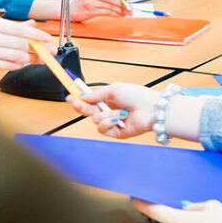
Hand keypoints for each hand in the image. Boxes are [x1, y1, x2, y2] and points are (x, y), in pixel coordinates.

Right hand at [0, 17, 51, 69]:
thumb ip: (13, 25)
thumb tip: (32, 24)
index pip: (22, 29)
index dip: (38, 35)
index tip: (48, 39)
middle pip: (22, 44)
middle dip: (38, 49)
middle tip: (48, 52)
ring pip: (18, 57)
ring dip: (30, 59)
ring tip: (36, 58)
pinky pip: (9, 65)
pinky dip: (18, 65)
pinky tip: (21, 62)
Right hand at [69, 82, 204, 141]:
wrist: (152, 110)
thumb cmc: (137, 96)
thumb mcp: (114, 89)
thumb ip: (96, 94)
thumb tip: (83, 96)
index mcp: (109, 100)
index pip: (90, 100)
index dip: (79, 99)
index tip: (70, 96)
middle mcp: (109, 111)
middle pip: (88, 111)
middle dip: (81, 106)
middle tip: (75, 102)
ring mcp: (112, 122)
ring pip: (95, 120)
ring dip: (106, 115)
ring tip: (120, 112)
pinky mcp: (116, 133)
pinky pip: (102, 129)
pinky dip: (109, 123)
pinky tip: (119, 119)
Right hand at [70, 0, 131, 19]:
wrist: (70, 9)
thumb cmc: (83, 1)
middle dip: (123, 4)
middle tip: (130, 8)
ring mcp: (91, 2)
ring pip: (110, 7)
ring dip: (120, 11)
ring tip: (127, 13)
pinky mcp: (90, 11)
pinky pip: (106, 13)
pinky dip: (115, 14)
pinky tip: (119, 15)